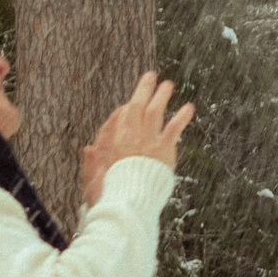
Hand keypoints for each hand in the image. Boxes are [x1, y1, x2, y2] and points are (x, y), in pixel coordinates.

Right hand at [80, 71, 196, 203]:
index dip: (126, 110)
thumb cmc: (110, 193)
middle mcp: (129, 136)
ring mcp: (146, 139)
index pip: (119, 118)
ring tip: (168, 84)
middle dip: (143, 90)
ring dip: (161, 95)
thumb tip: (88, 148)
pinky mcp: (163, 147)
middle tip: (150, 76)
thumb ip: (92, 163)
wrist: (128, 200)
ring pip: (154, 111)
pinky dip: (181, 117)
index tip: (131, 105)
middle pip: (135, 107)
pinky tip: (189, 107)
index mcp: (112, 142)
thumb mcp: (94, 179)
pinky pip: (173, 128)